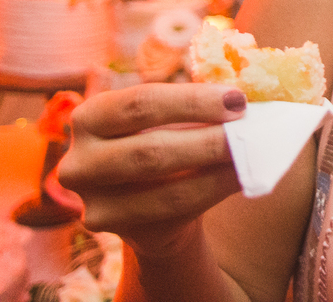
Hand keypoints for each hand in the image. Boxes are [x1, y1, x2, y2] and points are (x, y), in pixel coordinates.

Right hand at [57, 83, 247, 257]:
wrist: (151, 202)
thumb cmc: (163, 141)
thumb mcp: (167, 119)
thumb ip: (193, 108)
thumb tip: (242, 102)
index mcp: (89, 116)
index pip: (140, 103)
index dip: (192, 101)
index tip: (237, 100)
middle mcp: (79, 161)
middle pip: (150, 150)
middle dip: (208, 141)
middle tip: (250, 132)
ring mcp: (93, 202)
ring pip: (167, 191)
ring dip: (218, 173)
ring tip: (252, 158)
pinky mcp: (116, 231)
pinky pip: (175, 213)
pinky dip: (215, 193)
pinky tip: (242, 179)